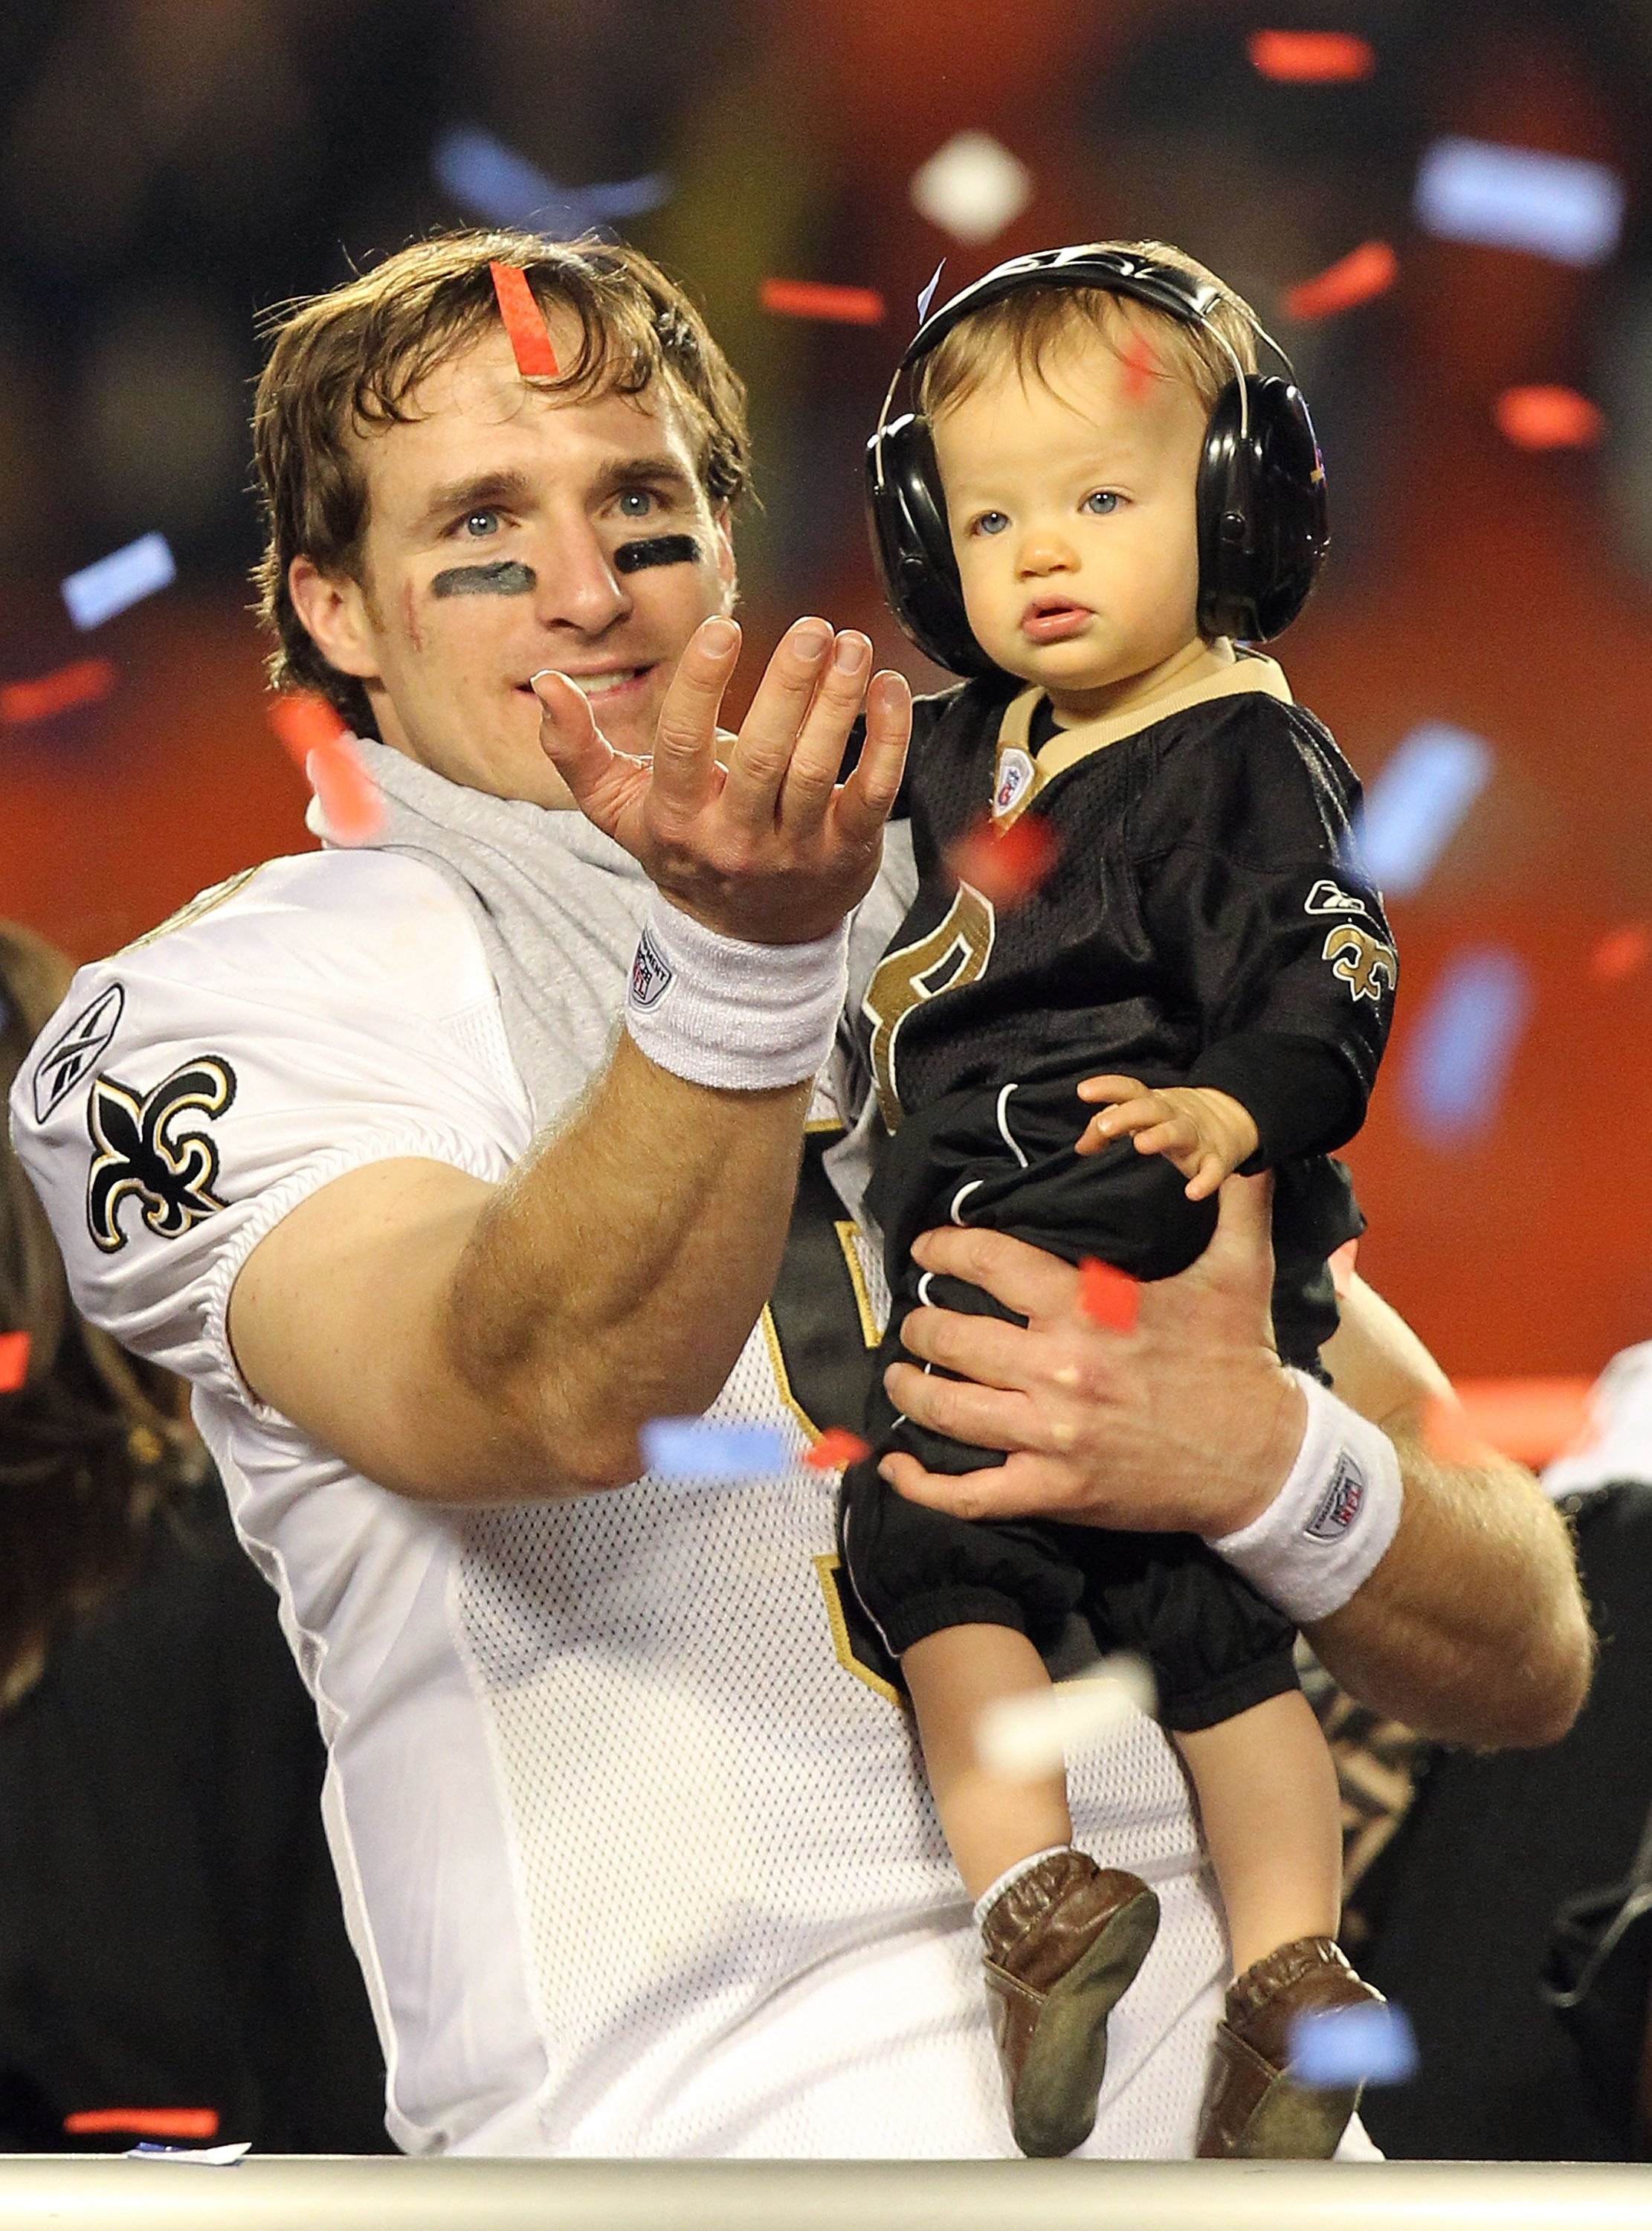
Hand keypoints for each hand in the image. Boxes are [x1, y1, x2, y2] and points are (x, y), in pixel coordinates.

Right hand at [533, 616, 910, 943]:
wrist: (747, 937)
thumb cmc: (684, 849)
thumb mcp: (620, 810)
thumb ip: (577, 749)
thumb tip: (546, 682)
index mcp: (676, 819)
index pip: (684, 746)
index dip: (702, 685)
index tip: (723, 629)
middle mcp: (735, 839)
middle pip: (764, 756)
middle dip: (789, 685)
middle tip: (811, 628)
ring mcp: (794, 851)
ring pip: (817, 769)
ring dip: (839, 702)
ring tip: (851, 646)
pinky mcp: (845, 853)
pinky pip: (871, 792)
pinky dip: (886, 738)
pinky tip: (888, 688)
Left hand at [879, 1172, 1304, 1535]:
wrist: (1264, 1461)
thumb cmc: (1241, 1362)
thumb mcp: (1241, 1270)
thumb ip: (1234, 1199)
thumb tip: (1242, 1143)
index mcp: (1092, 1310)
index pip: (989, 1263)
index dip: (944, 1249)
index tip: (927, 1247)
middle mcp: (1061, 1371)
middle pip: (953, 1338)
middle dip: (918, 1324)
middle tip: (913, 1318)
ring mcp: (1053, 1438)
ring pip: (947, 1410)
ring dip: (909, 1390)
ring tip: (898, 1373)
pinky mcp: (1054, 1493)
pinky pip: (968, 1493)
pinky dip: (920, 1483)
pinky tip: (892, 1466)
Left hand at [1075, 1075, 1258, 1200]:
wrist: (1234, 1116)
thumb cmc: (1173, 1118)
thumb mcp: (1142, 1116)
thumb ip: (1107, 1129)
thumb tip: (1081, 1147)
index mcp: (1154, 1102)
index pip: (1130, 1090)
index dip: (1107, 1088)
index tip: (1083, 1092)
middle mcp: (1174, 1115)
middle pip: (1150, 1109)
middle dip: (1127, 1115)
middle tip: (1104, 1127)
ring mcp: (1197, 1135)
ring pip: (1179, 1132)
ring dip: (1161, 1136)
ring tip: (1140, 1144)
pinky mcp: (1216, 1159)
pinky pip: (1213, 1170)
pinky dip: (1206, 1180)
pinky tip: (1193, 1192)